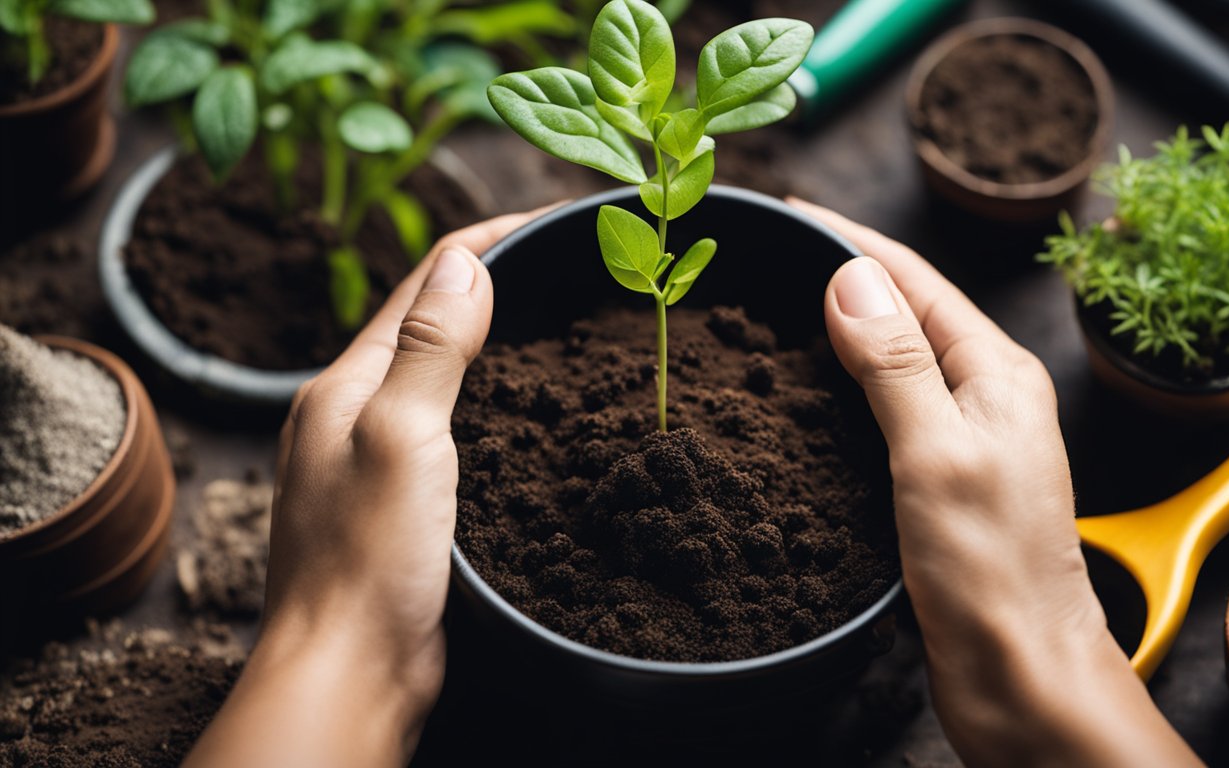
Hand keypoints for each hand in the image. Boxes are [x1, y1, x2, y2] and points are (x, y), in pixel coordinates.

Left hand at [186, 207, 546, 767]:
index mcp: (343, 386)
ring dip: (485, 339)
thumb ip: (430, 349)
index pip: (423, 285)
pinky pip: (446, 429)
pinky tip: (518, 414)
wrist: (349, 674)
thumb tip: (466, 262)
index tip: (549, 219)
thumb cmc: (365, 563)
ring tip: (546, 318)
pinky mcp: (398, 508)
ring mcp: (371, 463)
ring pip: (436, 377)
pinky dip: (484, 400)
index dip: (485, 243)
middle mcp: (349, 415)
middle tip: (558, 260)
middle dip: (486, 282)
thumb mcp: (401, 437)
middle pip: (425, 324)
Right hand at [797, 199, 1199, 767]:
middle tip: (772, 254)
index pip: (915, 280)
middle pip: (905, 313)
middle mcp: (984, 399)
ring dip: (840, 331)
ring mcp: (963, 442)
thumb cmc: (994, 572)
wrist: (1020, 674)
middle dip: (843, 276)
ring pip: (892, 363)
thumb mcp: (936, 453)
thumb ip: (894, 364)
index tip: (793, 211)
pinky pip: (885, 413)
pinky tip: (807, 398)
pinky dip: (843, 389)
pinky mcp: (939, 484)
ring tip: (777, 312)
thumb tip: (849, 278)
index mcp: (996, 374)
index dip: (853, 241)